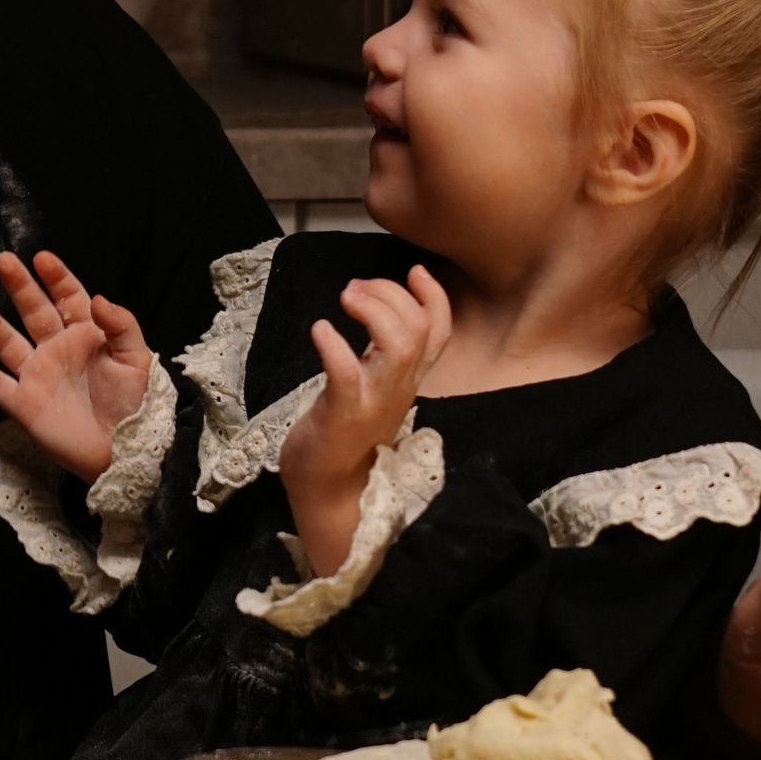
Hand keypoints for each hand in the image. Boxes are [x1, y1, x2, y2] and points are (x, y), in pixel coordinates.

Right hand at [0, 250, 153, 482]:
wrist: (125, 452)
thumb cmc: (135, 403)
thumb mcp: (137, 359)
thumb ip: (121, 325)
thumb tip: (97, 297)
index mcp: (86, 335)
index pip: (68, 298)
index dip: (56, 277)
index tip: (41, 258)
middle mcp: (57, 350)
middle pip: (33, 312)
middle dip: (19, 286)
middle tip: (2, 260)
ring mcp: (37, 376)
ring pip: (9, 344)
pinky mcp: (23, 405)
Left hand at [280, 268, 451, 577]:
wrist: (327, 489)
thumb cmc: (343, 433)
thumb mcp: (374, 388)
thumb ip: (382, 356)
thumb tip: (376, 310)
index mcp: (408, 381)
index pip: (440, 332)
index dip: (433, 296)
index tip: (414, 270)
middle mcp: (399, 389)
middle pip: (419, 329)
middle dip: (391, 295)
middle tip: (354, 288)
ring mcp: (374, 402)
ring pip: (399, 345)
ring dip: (373, 311)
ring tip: (345, 299)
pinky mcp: (343, 414)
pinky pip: (346, 372)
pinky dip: (334, 344)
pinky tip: (320, 329)